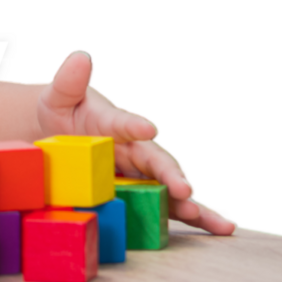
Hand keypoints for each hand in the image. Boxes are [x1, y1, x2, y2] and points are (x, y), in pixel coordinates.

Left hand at [37, 49, 235, 235]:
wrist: (66, 132)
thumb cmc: (66, 112)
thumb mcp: (60, 97)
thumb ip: (69, 81)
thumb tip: (80, 56)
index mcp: (115, 121)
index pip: (125, 122)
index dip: (135, 125)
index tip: (147, 127)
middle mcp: (138, 145)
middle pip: (157, 159)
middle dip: (171, 174)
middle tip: (184, 188)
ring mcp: (144, 169)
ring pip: (173, 184)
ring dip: (194, 202)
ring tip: (217, 221)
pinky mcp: (147, 190)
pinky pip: (172, 203)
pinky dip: (197, 214)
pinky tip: (221, 224)